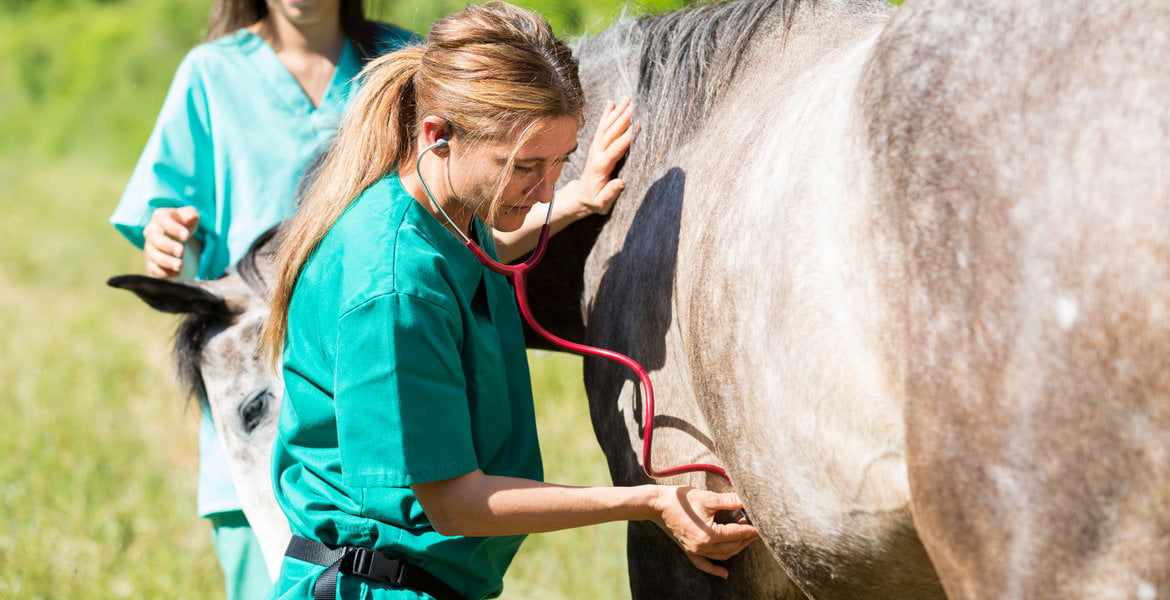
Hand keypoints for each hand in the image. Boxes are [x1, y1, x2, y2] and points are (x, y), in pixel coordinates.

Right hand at [143, 206, 199, 277]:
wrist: (175, 237)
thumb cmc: (183, 224)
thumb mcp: (189, 216)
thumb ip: (191, 214)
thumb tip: (193, 216)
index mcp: (161, 217)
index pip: (164, 221)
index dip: (174, 228)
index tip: (186, 236)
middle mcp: (151, 231)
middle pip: (156, 239)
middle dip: (168, 246)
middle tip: (182, 251)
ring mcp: (150, 247)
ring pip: (153, 255)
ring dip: (166, 261)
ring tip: (180, 266)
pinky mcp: (151, 262)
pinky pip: (153, 269)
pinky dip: (164, 273)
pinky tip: (177, 273)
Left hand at [566, 96, 634, 216]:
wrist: (580, 197)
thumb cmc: (594, 201)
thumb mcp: (602, 203)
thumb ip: (610, 193)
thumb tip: (620, 183)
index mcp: (600, 166)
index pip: (615, 149)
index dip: (626, 137)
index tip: (637, 125)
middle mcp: (597, 154)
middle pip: (611, 133)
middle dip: (622, 118)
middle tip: (634, 104)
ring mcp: (595, 148)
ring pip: (606, 126)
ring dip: (616, 112)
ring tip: (627, 98)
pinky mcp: (596, 146)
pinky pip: (601, 127)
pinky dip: (606, 114)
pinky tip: (612, 103)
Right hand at [653, 487, 758, 578]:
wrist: (656, 504)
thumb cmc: (681, 499)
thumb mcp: (707, 497)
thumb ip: (729, 500)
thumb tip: (747, 500)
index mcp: (709, 534)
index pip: (736, 533)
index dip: (750, 528)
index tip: (761, 523)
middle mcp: (702, 547)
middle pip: (732, 546)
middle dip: (746, 538)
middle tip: (755, 527)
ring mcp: (695, 551)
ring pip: (722, 555)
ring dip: (736, 548)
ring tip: (745, 537)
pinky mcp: (689, 551)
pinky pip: (704, 564)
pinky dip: (715, 570)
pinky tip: (725, 574)